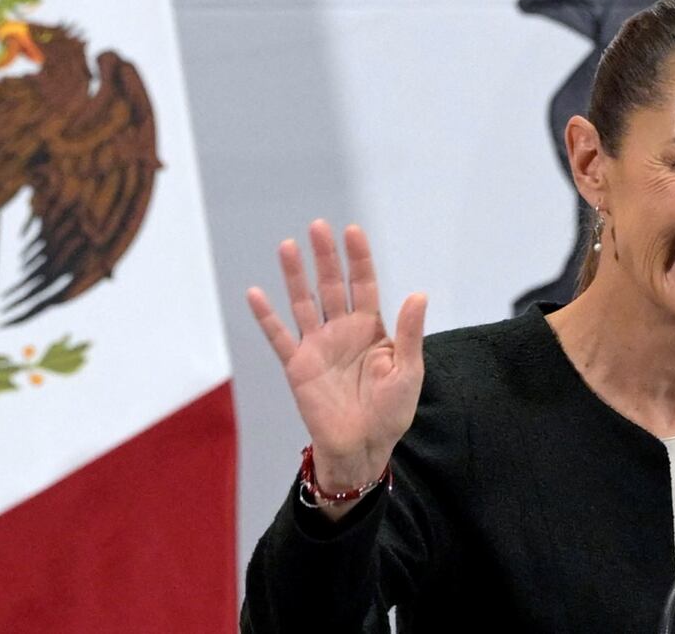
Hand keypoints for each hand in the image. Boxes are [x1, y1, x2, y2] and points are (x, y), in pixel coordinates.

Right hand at [247, 219, 426, 508]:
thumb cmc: (391, 411)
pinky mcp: (297, 366)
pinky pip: (279, 337)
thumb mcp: (409, 371)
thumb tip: (418, 294)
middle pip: (331, 286)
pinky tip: (255, 294)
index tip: (352, 231)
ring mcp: (317, 346)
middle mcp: (342, 330)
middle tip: (318, 227)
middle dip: (325, 257)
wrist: (363, 447)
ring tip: (287, 247)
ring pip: (304, 303)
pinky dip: (267, 317)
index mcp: (371, 329)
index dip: (358, 259)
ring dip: (295, 276)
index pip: (363, 285)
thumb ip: (410, 333)